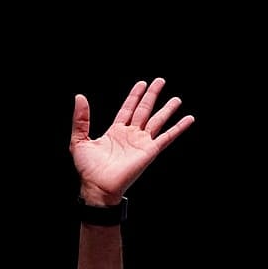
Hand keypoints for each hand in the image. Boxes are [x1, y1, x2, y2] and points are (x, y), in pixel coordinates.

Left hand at [70, 78, 194, 205]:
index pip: (127, 109)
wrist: (98, 187)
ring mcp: (141, 143)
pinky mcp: (150, 151)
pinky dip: (178, 128)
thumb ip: (81, 119)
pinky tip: (188, 119)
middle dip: (152, 95)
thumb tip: (79, 97)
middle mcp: (130, 135)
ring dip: (167, 110)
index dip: (134, 96)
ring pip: (157, 121)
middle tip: (160, 81)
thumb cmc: (87, 169)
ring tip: (176, 99)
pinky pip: (167, 137)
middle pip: (144, 110)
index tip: (142, 83)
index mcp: (115, 132)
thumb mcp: (79, 140)